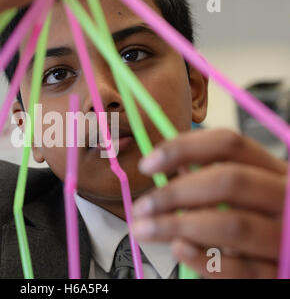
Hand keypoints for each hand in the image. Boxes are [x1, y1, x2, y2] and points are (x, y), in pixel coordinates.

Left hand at [132, 129, 287, 277]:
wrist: (286, 263)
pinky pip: (239, 268)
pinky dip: (203, 258)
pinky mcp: (278, 274)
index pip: (229, 144)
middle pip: (230, 181)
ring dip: (176, 225)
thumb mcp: (243, 196)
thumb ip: (208, 180)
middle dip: (175, 192)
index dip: (182, 148)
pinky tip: (178, 248)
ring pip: (232, 224)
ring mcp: (285, 237)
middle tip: (142, 207)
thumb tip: (165, 167)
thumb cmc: (257, 223)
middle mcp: (286, 199)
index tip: (147, 165)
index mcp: (274, 172)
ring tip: (144, 230)